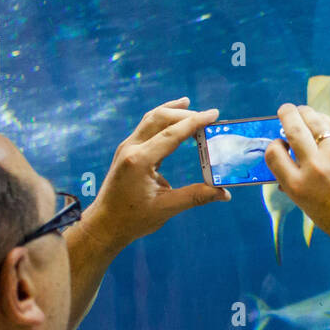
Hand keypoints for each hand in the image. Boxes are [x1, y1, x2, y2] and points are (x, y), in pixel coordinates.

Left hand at [85, 98, 229, 251]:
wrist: (104, 225)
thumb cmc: (133, 219)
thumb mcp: (167, 208)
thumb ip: (196, 196)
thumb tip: (225, 194)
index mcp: (140, 160)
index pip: (172, 134)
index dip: (195, 122)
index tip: (214, 114)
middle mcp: (130, 148)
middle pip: (160, 119)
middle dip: (185, 114)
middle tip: (209, 117)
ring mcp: (126, 148)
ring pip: (150, 119)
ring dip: (171, 111)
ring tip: (188, 104)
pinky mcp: (126, 151)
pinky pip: (145, 127)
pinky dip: (161, 119)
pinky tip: (170, 118)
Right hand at [265, 103, 329, 257]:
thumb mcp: (312, 210)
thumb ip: (298, 189)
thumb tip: (286, 177)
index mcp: (297, 187)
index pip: (273, 154)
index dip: (274, 145)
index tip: (279, 143)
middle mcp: (313, 167)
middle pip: (293, 129)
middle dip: (286, 115)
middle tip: (285, 110)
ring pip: (315, 122)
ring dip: (306, 113)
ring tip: (303, 111)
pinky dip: (326, 121)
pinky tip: (323, 121)